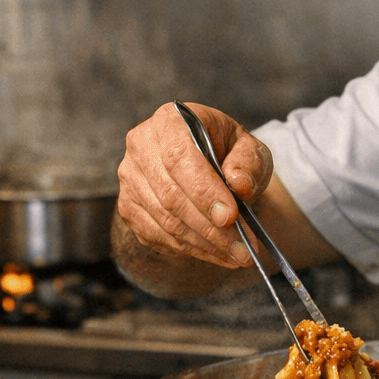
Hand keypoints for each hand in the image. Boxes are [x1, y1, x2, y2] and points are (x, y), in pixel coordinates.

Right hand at [117, 102, 273, 269]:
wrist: (209, 161)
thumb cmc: (228, 152)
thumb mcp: (249, 148)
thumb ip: (248, 163)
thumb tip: (239, 185)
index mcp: (169, 121)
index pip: (179, 158)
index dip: (204, 191)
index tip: (230, 217)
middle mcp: (141, 147)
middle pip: (170, 196)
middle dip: (210, 228)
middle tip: (243, 250)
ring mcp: (130, 179)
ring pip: (164, 221)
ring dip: (203, 244)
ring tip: (237, 257)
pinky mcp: (129, 207)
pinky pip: (157, 236)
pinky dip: (190, 250)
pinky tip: (216, 255)